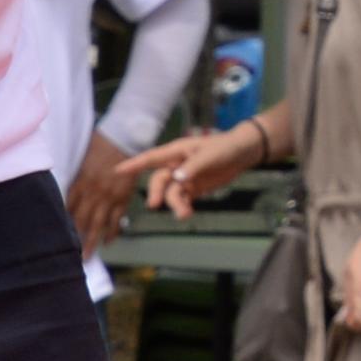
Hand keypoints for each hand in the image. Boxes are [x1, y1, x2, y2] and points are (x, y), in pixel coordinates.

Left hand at [66, 130, 134, 251]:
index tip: (57, 236)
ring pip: (98, 224)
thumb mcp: (82, 157)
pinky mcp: (124, 197)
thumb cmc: (102, 144)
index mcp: (81, 182)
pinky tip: (108, 242)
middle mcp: (93, 193)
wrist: (126, 137)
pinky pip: (117, 219)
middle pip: (81, 220)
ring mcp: (110, 196)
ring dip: (91, 242)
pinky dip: (113, 231)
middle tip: (69, 257)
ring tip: (87, 257)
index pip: (68, 208)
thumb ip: (76, 176)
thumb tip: (66, 189)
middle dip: (74, 239)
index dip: (62, 223)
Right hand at [116, 122, 262, 219]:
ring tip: (184, 214)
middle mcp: (176, 165)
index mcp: (177, 151)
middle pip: (159, 180)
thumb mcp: (210, 154)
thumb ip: (194, 166)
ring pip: (170, 193)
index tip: (117, 171)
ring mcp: (183, 178)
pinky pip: (181, 200)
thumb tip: (177, 178)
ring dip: (174, 204)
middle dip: (156, 192)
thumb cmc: (225, 147)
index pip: (152, 158)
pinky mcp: (192, 189)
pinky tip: (187, 213)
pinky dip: (182, 207)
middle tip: (155, 204)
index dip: (134, 164)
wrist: (242, 154)